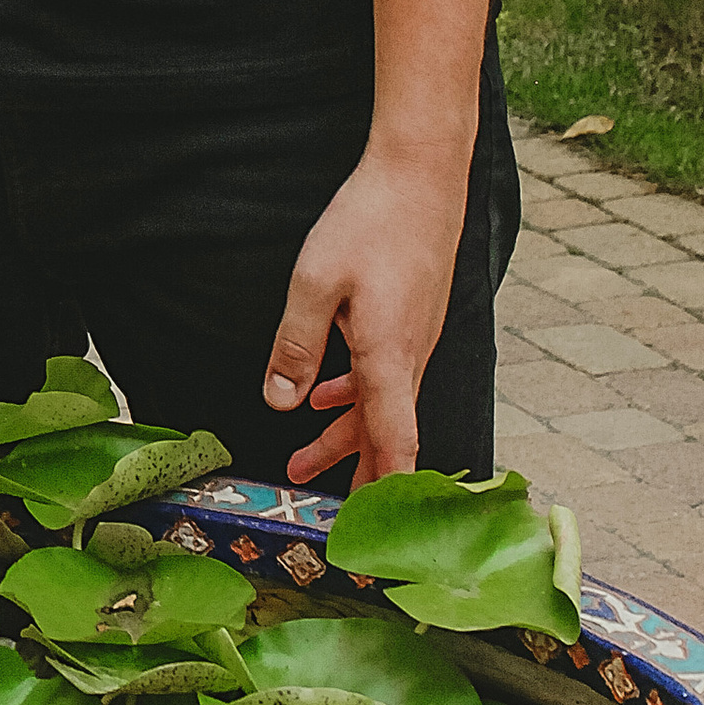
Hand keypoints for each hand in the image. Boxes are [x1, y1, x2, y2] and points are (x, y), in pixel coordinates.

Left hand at [261, 144, 466, 486]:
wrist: (423, 171)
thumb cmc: (372, 219)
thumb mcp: (314, 281)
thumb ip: (295, 345)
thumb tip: (280, 400)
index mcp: (390, 358)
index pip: (395, 444)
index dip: (385, 493)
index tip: (373, 533)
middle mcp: (411, 356)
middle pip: (387, 434)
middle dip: (356, 477)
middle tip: (329, 514)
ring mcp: (417, 337)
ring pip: (383, 403)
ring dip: (345, 434)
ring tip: (303, 458)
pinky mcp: (414, 317)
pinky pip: (387, 373)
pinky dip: (357, 394)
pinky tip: (328, 393)